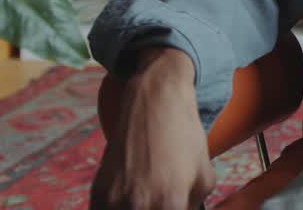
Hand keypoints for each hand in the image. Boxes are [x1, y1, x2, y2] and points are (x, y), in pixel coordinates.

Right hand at [91, 49, 215, 209]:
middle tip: (161, 202)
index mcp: (170, 203)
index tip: (174, 206)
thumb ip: (196, 205)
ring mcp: (114, 200)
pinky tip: (129, 199)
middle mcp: (139, 205)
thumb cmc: (184, 137)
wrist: (155, 103)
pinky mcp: (97, 193)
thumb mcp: (205, 175)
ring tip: (145, 199)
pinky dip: (116, 209)